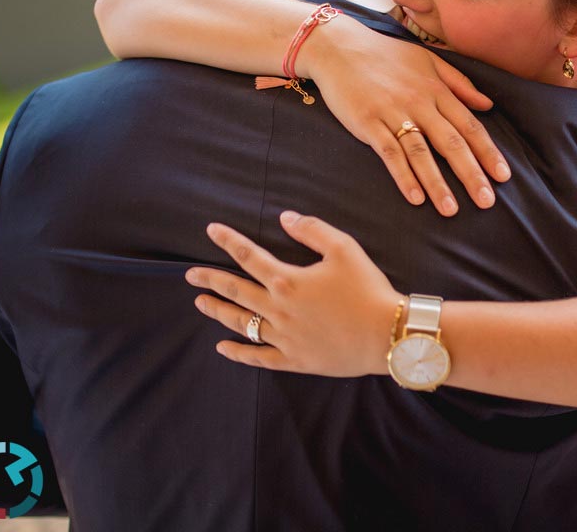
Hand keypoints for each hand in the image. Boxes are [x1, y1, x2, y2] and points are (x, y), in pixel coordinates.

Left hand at [185, 211, 402, 376]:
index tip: (211, 230)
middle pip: (236, 290)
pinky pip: (258, 356)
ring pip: (241, 322)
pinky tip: (222, 347)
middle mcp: (278, 309)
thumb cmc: (367, 289)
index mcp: (288, 280)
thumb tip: (285, 218)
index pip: (249, 256)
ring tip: (201, 303)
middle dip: (211, 280)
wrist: (385, 333)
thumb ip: (312, 230)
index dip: (229, 241)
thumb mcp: (345, 248)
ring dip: (218, 311)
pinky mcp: (294, 359)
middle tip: (191, 274)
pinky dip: (238, 352)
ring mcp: (283, 336)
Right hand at [300, 15, 511, 215]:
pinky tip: (415, 198)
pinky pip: (389, 153)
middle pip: (451, 142)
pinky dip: (403, 176)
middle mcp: (419, 102)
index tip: (503, 176)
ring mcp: (392, 112)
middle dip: (471, 174)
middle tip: (487, 201)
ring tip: (451, 210)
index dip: (488, 152)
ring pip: (421, 152)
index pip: (469, 125)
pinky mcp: (367, 122)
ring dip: (437, 183)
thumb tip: (487, 105)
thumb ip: (459, 83)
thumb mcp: (428, 60)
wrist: (339, 47)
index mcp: (437, 89)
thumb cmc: (386, 55)